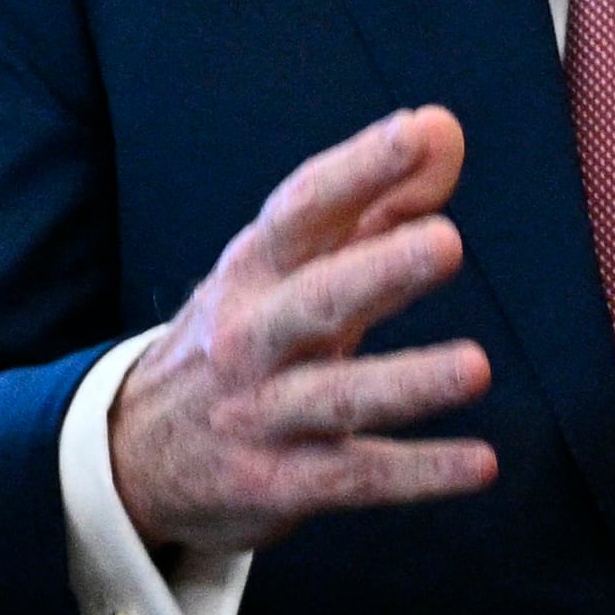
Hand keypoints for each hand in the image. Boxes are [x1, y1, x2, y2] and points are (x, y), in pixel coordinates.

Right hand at [106, 108, 499, 557]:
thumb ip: (373, 205)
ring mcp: (263, 414)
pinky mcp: (281, 484)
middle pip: (314, 300)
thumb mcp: (286, 272)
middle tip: (446, 243)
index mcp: (254, 271)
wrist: (132, 457)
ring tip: (476, 367)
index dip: (361, 169)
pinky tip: (481, 464)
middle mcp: (250, 338)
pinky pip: (356, 477)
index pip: (303, 210)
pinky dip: (418, 474)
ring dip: (406, 381)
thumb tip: (447, 130)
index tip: (421, 132)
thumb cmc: (239, 341)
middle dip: (378, 270)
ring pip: (337, 398)